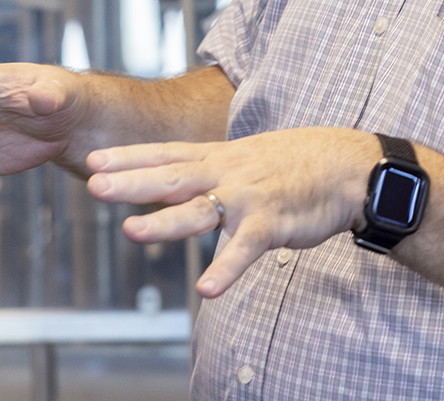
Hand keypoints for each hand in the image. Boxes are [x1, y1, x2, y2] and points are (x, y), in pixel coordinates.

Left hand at [85, 128, 381, 296]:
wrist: (350, 167)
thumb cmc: (298, 163)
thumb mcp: (249, 157)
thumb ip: (215, 168)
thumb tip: (184, 178)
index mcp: (220, 158)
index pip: (168, 154)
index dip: (131, 158)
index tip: (95, 161)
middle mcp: (228, 173)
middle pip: (172, 177)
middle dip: (132, 181)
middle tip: (93, 185)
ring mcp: (249, 197)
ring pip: (201, 210)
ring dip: (166, 222)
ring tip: (132, 232)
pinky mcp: (272, 223)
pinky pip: (245, 249)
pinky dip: (227, 269)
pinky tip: (207, 290)